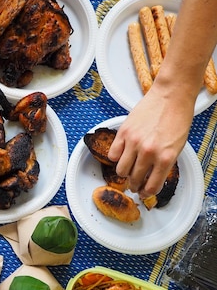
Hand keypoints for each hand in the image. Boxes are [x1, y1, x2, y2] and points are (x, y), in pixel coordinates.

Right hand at [108, 81, 194, 197]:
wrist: (172, 95)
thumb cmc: (178, 118)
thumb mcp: (177, 147)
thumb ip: (164, 164)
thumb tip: (152, 178)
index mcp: (166, 158)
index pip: (152, 186)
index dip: (147, 193)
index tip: (144, 193)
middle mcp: (149, 152)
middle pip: (135, 180)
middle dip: (135, 185)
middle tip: (135, 184)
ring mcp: (134, 142)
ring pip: (121, 170)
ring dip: (124, 173)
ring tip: (128, 169)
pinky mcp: (123, 133)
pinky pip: (113, 154)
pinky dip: (116, 157)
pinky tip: (122, 154)